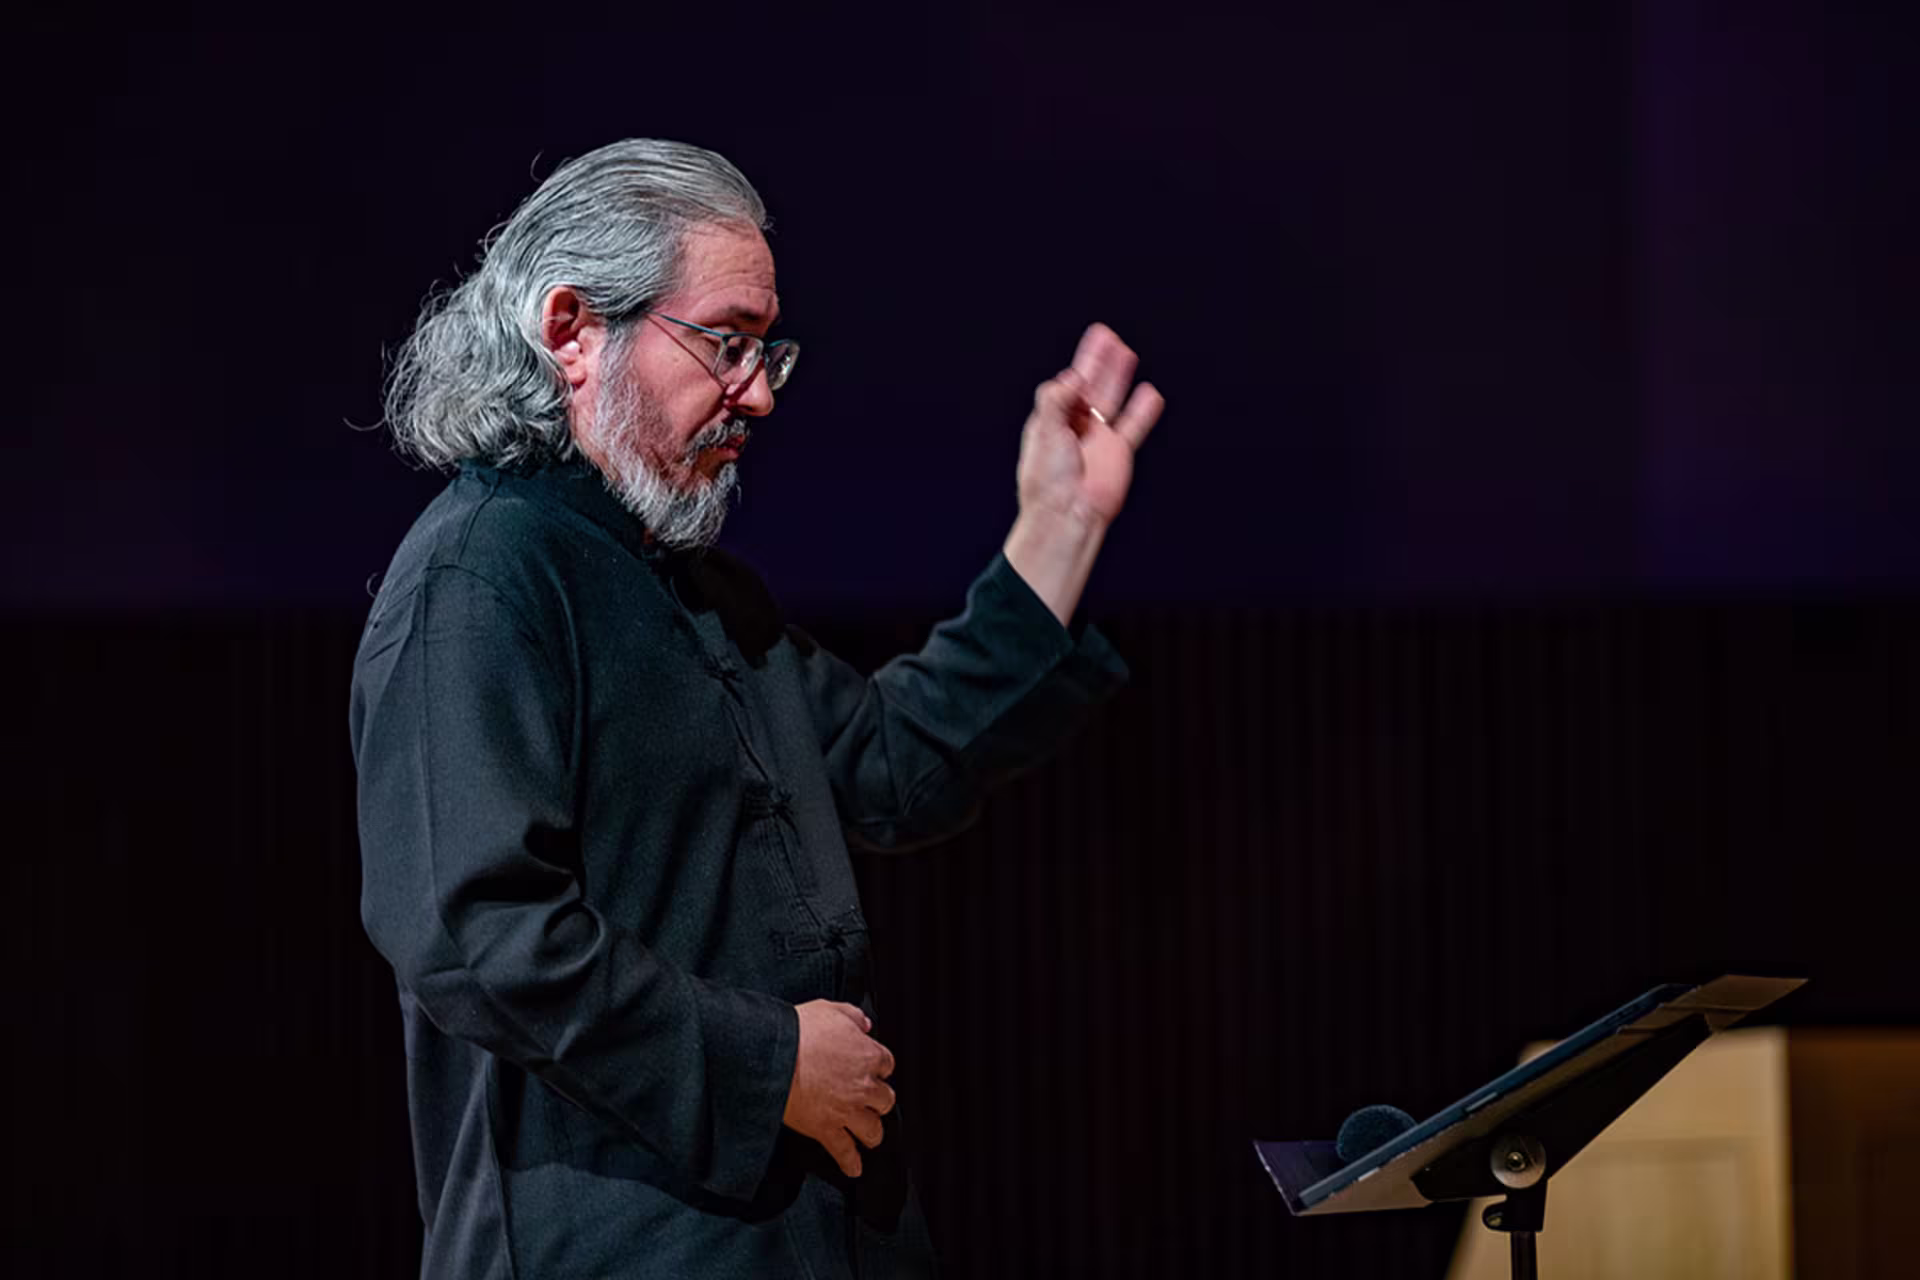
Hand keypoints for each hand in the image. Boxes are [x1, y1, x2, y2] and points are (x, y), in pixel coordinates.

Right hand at [783, 1000, 895, 1177]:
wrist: (773, 1056)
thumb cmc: (798, 1031)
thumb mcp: (828, 1009)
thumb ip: (852, 1016)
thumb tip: (865, 1024)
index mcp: (868, 1055)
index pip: (887, 1064)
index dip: (877, 1067)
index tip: (870, 1068)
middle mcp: (863, 1086)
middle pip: (885, 1100)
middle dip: (878, 1100)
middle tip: (869, 1101)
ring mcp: (846, 1110)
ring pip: (873, 1129)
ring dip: (871, 1132)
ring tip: (868, 1135)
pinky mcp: (826, 1129)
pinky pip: (844, 1151)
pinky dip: (850, 1162)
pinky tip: (855, 1169)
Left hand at [1013, 323, 1163, 527]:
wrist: (1068, 514)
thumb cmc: (1047, 481)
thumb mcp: (1044, 431)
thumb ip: (1056, 399)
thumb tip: (1072, 377)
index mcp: (1052, 421)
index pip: (1067, 386)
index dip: (1079, 367)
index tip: (1090, 350)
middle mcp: (1076, 427)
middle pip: (1092, 386)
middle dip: (1100, 361)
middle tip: (1108, 336)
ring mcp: (1099, 439)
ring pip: (1113, 399)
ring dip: (1119, 376)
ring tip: (1126, 352)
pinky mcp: (1119, 452)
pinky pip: (1134, 425)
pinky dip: (1143, 410)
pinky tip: (1150, 393)